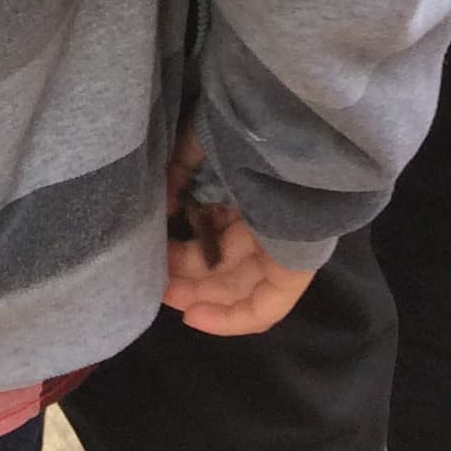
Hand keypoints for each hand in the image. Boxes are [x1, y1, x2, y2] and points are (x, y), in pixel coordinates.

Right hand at [160, 130, 317, 338]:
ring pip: (240, 284)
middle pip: (226, 258)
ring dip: (200, 295)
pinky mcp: (294, 270)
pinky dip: (229, 319)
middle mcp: (268, 219)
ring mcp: (283, 246)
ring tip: (163, 295)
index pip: (218, 225)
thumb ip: (180, 169)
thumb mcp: (205, 141)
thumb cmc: (247, 131)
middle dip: (187, 272)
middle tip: (153, 277)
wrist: (298, 133)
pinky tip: (193, 317)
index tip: (155, 247)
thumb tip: (166, 205)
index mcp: (251, 187)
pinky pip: (264, 307)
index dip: (187, 237)